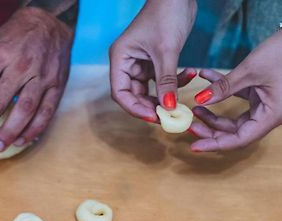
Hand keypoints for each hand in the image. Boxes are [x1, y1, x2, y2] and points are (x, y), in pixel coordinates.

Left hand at [0, 7, 73, 151]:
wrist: (51, 24)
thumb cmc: (16, 36)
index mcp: (0, 54)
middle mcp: (21, 67)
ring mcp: (41, 78)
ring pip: (24, 111)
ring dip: (8, 132)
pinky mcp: (57, 87)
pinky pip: (46, 113)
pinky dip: (33, 130)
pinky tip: (21, 141)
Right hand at [109, 0, 196, 121]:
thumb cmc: (167, 13)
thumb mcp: (167, 50)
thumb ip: (166, 81)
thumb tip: (168, 108)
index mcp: (120, 59)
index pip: (120, 93)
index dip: (134, 108)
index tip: (153, 117)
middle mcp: (127, 63)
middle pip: (134, 96)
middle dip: (151, 106)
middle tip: (169, 117)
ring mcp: (140, 63)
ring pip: (149, 91)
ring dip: (165, 97)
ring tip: (181, 102)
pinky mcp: (154, 62)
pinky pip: (162, 81)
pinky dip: (175, 82)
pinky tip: (190, 74)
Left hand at [191, 32, 281, 151]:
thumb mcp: (251, 70)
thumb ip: (225, 86)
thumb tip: (200, 99)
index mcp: (271, 116)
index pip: (238, 140)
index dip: (214, 145)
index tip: (194, 146)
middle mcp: (268, 114)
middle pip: (234, 131)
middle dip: (210, 129)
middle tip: (190, 123)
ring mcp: (265, 104)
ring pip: (233, 117)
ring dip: (212, 112)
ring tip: (194, 105)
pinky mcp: (262, 91)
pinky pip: (238, 96)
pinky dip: (222, 89)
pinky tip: (206, 76)